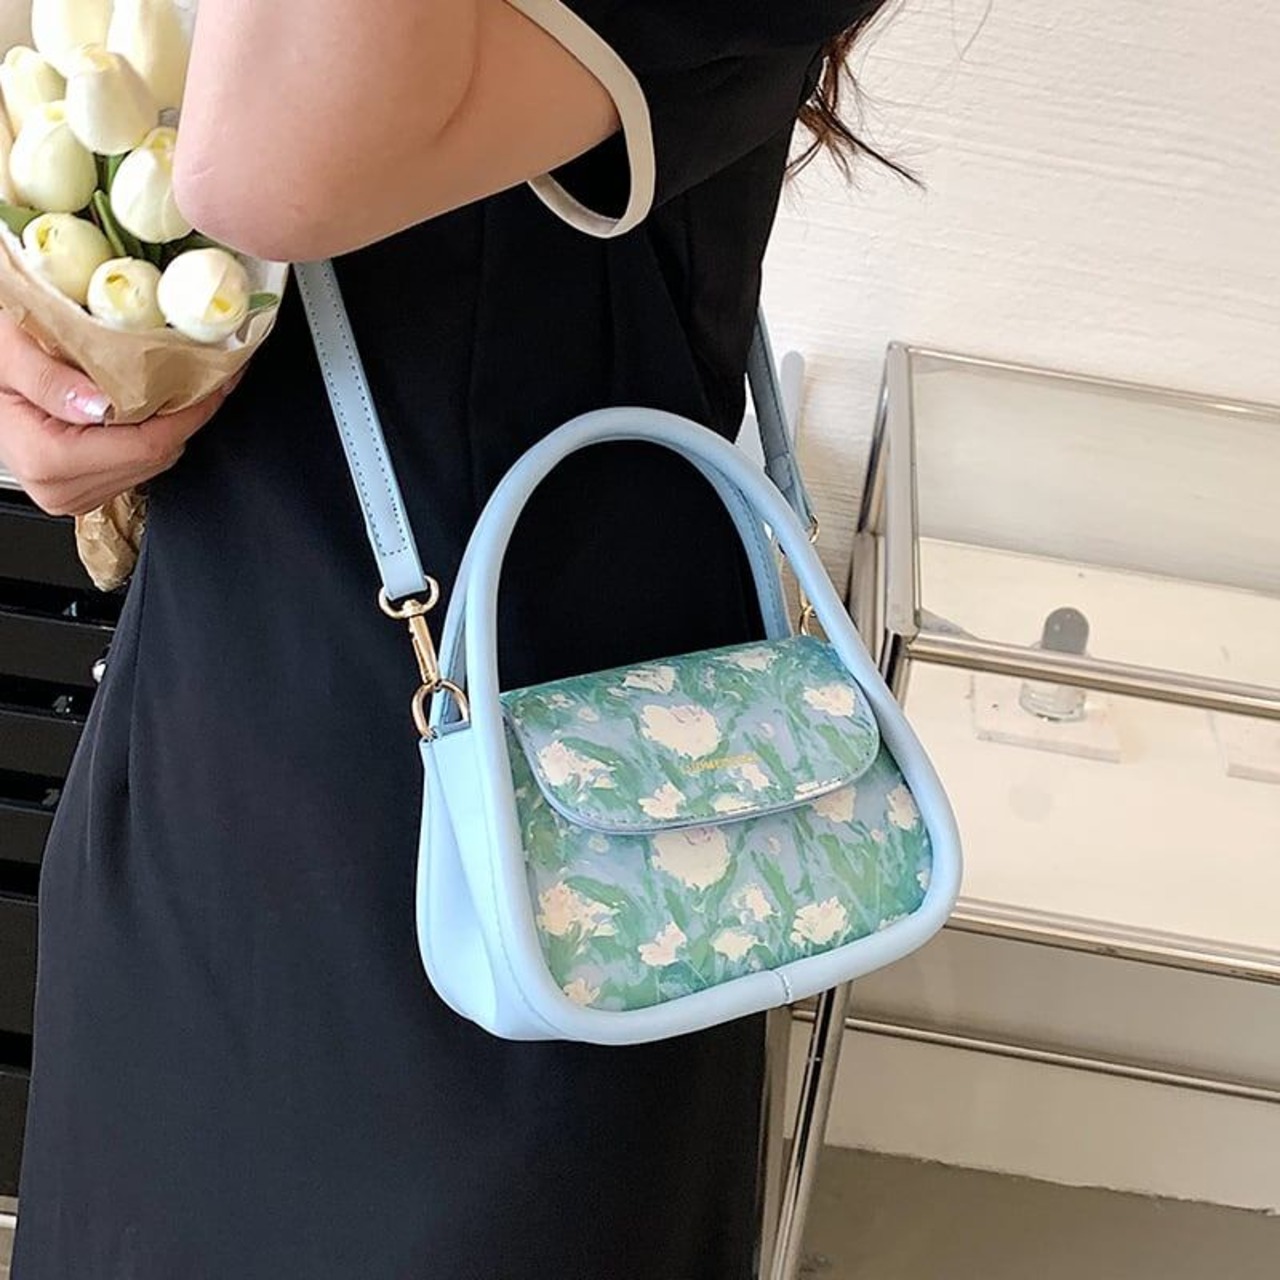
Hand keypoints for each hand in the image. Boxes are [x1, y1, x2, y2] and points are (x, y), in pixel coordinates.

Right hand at [0, 312, 240, 516]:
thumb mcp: (9, 353)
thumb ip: (50, 379)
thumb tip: (102, 404)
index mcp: (48, 460)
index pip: (146, 446)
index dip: (189, 413)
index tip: (214, 382)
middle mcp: (63, 489)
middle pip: (156, 458)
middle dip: (188, 416)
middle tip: (212, 376)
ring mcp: (75, 495)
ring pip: (152, 464)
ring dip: (175, 425)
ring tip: (191, 386)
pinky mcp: (83, 491)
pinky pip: (136, 465)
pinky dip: (153, 434)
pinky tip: (158, 405)